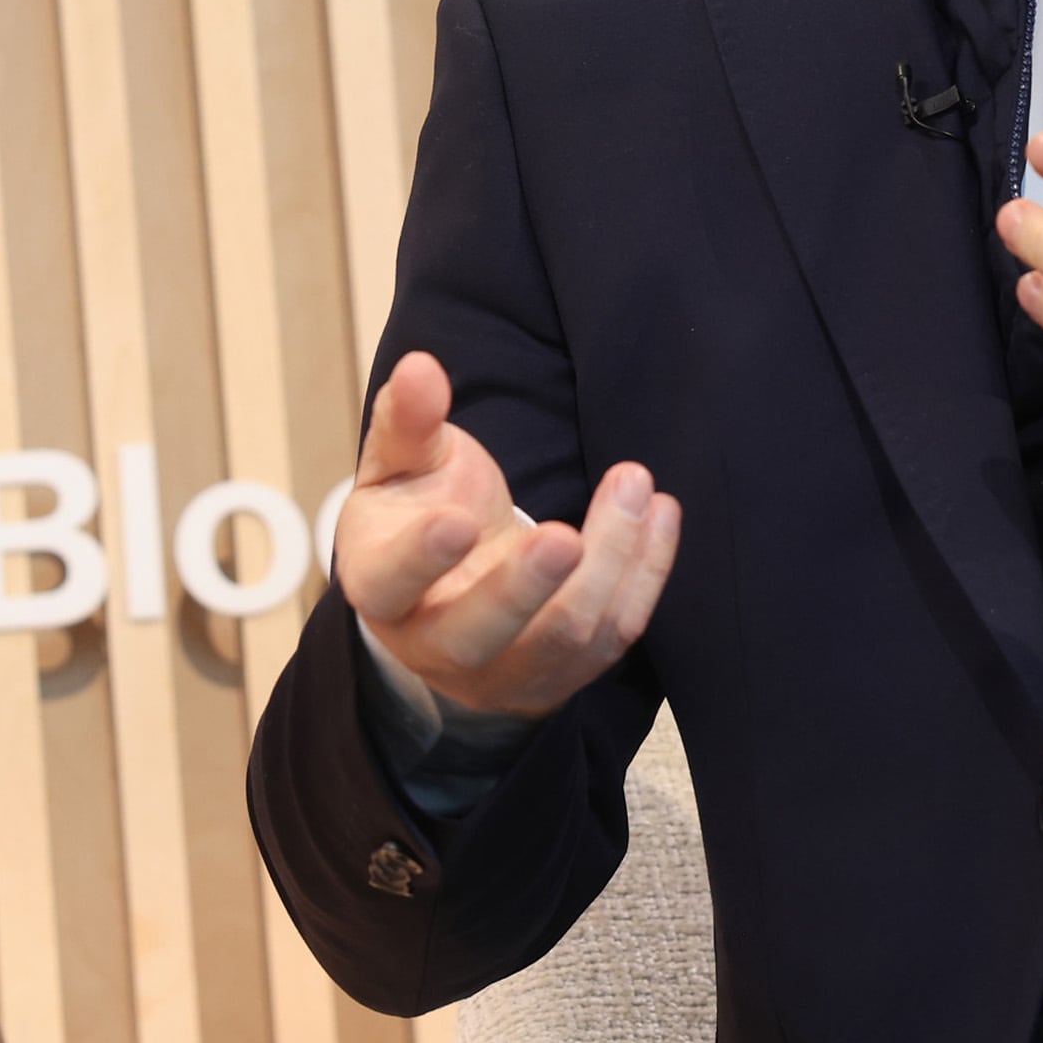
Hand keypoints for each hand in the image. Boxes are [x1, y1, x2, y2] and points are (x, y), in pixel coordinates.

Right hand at [332, 348, 681, 722]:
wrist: (453, 591)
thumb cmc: (419, 513)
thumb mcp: (400, 466)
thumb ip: (409, 420)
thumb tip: (422, 366)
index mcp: (382, 590)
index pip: (392, 584)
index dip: (423, 559)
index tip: (460, 519)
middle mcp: (437, 647)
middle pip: (482, 634)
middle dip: (527, 588)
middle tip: (565, 537)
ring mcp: (505, 673)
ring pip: (565, 636)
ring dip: (609, 562)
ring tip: (634, 484)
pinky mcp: (564, 676)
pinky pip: (614, 637)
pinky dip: (645, 574)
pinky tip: (660, 513)